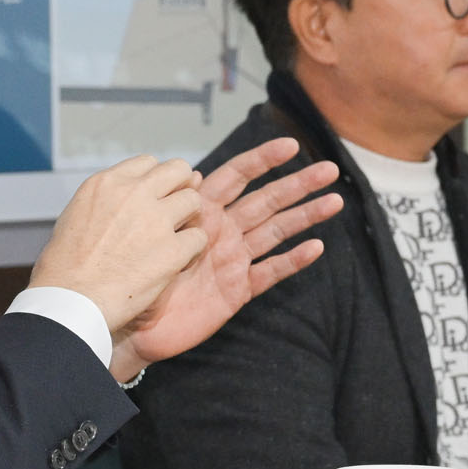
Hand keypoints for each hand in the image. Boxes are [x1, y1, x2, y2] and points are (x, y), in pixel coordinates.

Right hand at [31, 154, 207, 334]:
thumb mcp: (74, 215)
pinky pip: (198, 237)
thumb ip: (105, 201)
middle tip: (176, 208)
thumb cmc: (65, 267)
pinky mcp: (173, 250)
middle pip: (178, 170)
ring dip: (188, 217)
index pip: (148, 162)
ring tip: (176, 237)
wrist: (70, 300)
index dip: (155, 179)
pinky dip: (191, 249)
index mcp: (107, 184)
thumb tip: (122, 201)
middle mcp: (134, 194)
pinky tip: (177, 260)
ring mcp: (156, 220)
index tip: (155, 195)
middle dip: (181, 186)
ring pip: (194, 200)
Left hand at [110, 137, 341, 376]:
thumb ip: (178, 208)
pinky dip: (292, 261)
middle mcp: (223, 231)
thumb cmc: (135, 273)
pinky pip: (269, 272)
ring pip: (276, 232)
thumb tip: (195, 176)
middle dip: (298, 184)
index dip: (263, 160)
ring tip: (335, 200)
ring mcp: (233, 260)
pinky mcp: (237, 289)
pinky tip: (316, 247)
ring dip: (305, 216)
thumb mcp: (152, 233)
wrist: (132, 323)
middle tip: (330, 168)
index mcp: (203, 211)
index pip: (237, 176)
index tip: (290, 144)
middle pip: (267, 201)